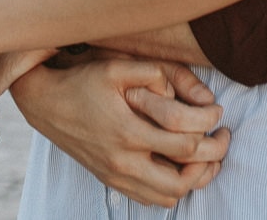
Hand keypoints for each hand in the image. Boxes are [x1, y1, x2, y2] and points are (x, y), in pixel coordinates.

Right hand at [8, 57, 229, 207]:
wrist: (44, 102)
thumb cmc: (81, 81)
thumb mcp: (115, 67)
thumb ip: (151, 73)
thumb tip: (182, 89)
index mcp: (129, 133)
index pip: (186, 145)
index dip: (210, 130)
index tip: (219, 115)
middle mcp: (123, 162)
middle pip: (182, 182)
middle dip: (210, 163)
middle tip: (221, 140)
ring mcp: (116, 175)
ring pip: (167, 197)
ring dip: (192, 180)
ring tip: (205, 156)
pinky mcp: (110, 180)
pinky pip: (148, 199)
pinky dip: (170, 190)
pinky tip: (178, 167)